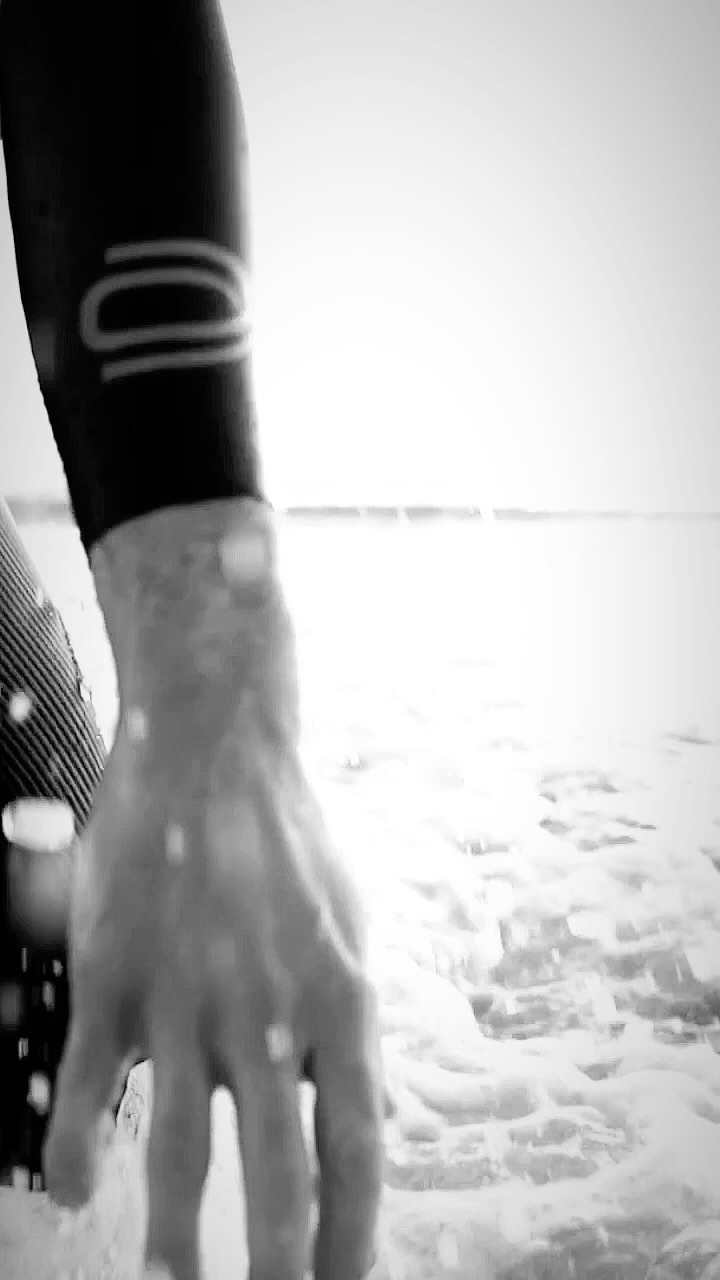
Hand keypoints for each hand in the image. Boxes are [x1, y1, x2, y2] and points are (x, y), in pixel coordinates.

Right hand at [42, 501, 384, 1279]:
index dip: (356, 1236)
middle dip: (280, 1264)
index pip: (359, 1149)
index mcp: (342, 1001)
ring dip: (180, 1233)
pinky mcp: (116, 975)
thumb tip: (360, 1111)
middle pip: (278, 1173)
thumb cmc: (288, 843)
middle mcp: (270, 1012)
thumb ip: (350, 1024)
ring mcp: (188, 996)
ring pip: (183, 1145)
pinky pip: (92, 1083)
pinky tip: (73, 1189)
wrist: (215, 751)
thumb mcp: (350, 928)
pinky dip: (79, 1145)